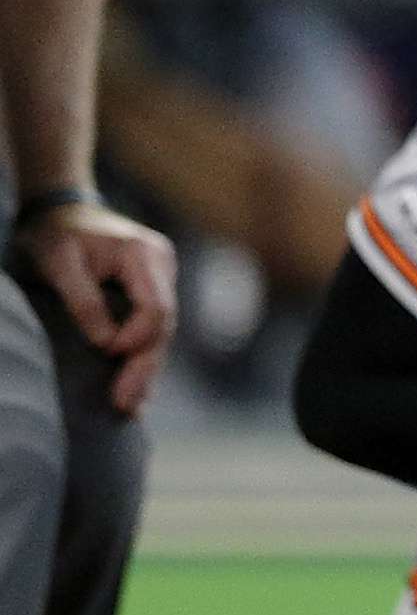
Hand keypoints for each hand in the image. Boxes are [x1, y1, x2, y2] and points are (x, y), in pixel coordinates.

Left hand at [9, 204, 175, 417]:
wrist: (60, 209)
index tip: (106, 352)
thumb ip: (84, 301)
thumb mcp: (60, 263)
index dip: (135, 337)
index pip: (156, 308)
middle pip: (163, 326)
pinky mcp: (149, 289)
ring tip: (132, 405)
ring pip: (160, 331)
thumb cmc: (56, 233)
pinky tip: (138, 385)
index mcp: (145, 256)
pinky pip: (151, 326)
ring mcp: (160, 277)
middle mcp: (162, 266)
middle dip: (145, 366)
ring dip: (146, 367)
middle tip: (127, 404)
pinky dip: (142, 355)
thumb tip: (105, 343)